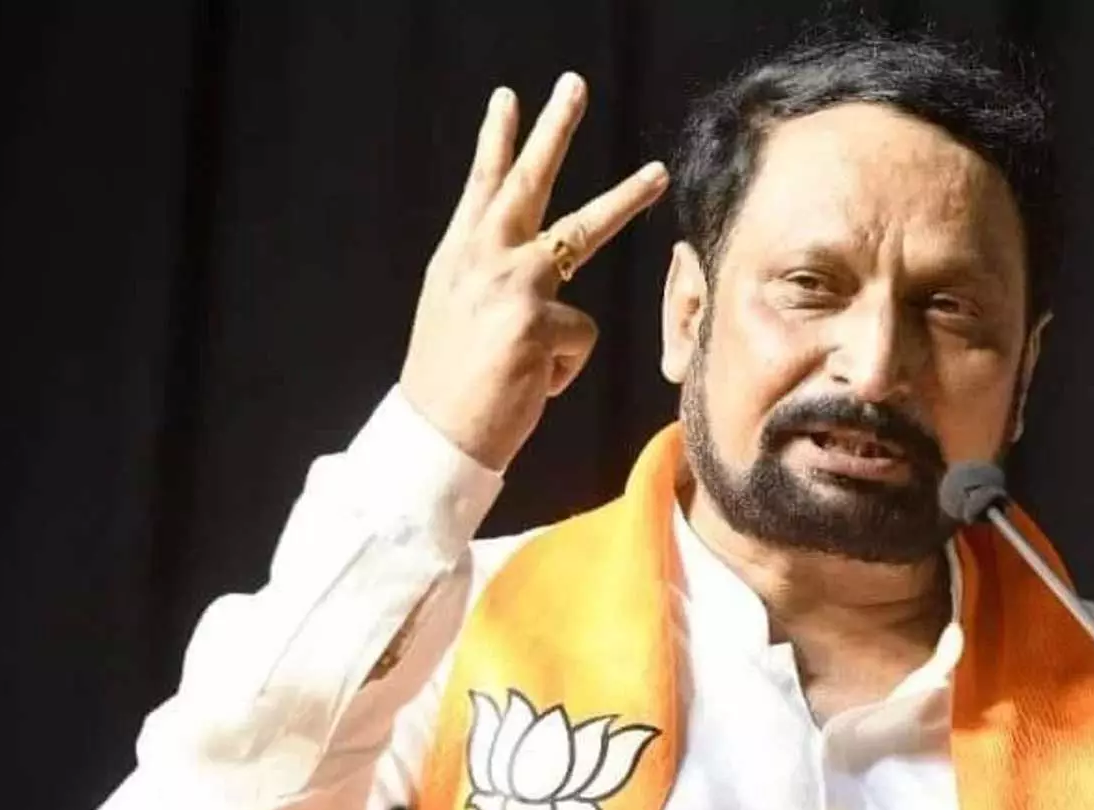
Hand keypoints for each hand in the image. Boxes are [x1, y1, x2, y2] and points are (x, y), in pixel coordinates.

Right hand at [399, 72, 668, 471]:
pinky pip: (580, 338)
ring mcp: (511, 284)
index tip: (508, 99)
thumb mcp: (455, 316)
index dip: (495, 141)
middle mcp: (482, 258)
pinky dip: (562, 370)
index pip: (480, 187)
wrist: (435, 438)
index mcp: (458, 258)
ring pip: (584, 232)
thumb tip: (543, 262)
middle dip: (553, 129)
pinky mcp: (537, 321)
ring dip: (626, 199)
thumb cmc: (451, 386)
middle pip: (528, 181)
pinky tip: (533, 385)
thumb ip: (488, 279)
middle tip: (574, 86)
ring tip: (658, 173)